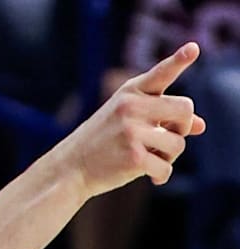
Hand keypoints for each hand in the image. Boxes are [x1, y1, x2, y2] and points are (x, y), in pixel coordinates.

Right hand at [58, 42, 204, 198]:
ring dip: (169, 155)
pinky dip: (161, 175)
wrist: (70, 168)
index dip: (179, 60)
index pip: (160, 73)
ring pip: (179, 143)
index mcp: (129, 93)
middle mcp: (130, 107)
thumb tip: (202, 125)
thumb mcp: (127, 120)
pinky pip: (166, 167)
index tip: (193, 48)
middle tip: (167, 137)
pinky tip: (151, 176)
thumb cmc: (101, 143)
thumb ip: (162, 117)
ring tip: (150, 158)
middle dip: (182, 126)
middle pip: (185, 109)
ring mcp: (131, 132)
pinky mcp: (133, 157)